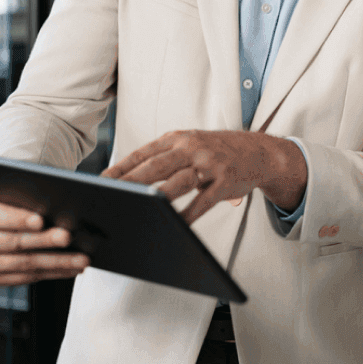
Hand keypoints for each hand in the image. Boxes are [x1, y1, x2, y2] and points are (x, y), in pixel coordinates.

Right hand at [0, 196, 88, 286]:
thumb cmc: (11, 203)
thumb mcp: (12, 195)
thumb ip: (26, 199)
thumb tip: (56, 206)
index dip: (18, 219)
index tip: (41, 220)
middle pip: (14, 243)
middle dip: (44, 241)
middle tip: (68, 237)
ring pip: (25, 264)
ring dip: (56, 262)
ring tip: (81, 258)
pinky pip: (29, 278)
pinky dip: (54, 273)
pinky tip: (72, 268)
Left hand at [102, 130, 306, 223]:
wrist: (260, 151)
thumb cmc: (218, 151)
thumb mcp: (190, 145)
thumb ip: (164, 158)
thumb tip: (130, 178)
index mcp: (179, 139)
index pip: (143, 153)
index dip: (121, 167)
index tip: (101, 181)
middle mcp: (192, 148)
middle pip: (156, 166)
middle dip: (131, 182)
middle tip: (110, 195)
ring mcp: (210, 164)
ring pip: (177, 182)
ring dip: (156, 197)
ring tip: (138, 209)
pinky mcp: (225, 182)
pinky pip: (202, 201)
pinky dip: (188, 214)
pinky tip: (175, 225)